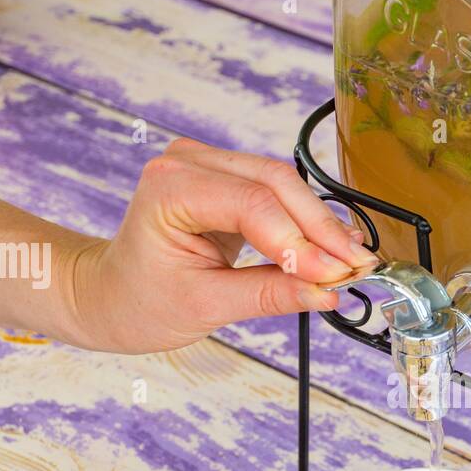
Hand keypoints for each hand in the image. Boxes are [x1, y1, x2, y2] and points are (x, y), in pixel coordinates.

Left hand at [63, 139, 378, 352]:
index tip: (338, 274)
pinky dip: (306, 222)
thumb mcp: (204, 307)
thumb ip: (269, 295)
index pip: (253, 204)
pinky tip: (332, 248)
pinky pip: (278, 193)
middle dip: (321, 230)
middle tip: (359, 267)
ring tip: (353, 262)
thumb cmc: (140, 301)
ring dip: (321, 225)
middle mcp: (188, 163)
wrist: (111, 295)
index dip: (302, 240)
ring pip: (284, 185)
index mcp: (169, 188)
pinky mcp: (226, 179)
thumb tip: (328, 291)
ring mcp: (208, 165)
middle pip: (276, 184)